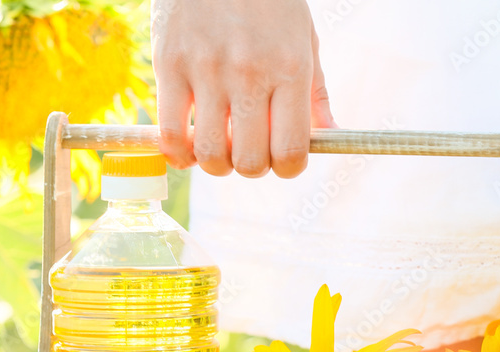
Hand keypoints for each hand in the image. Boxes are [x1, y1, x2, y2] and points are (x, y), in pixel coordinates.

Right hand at [151, 0, 335, 178]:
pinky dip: (178, 154)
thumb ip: (315, 91)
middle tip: (248, 150)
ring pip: (210, 156)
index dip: (288, 168)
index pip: (291, 152)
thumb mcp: (303, 36)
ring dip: (215, 165)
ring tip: (217, 147)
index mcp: (290, 69)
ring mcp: (206, 71)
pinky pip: (169, 135)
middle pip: (250, 162)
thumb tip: (330, 135)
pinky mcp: (169, 66)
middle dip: (251, 167)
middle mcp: (250, 74)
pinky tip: (187, 146)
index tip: (281, 158)